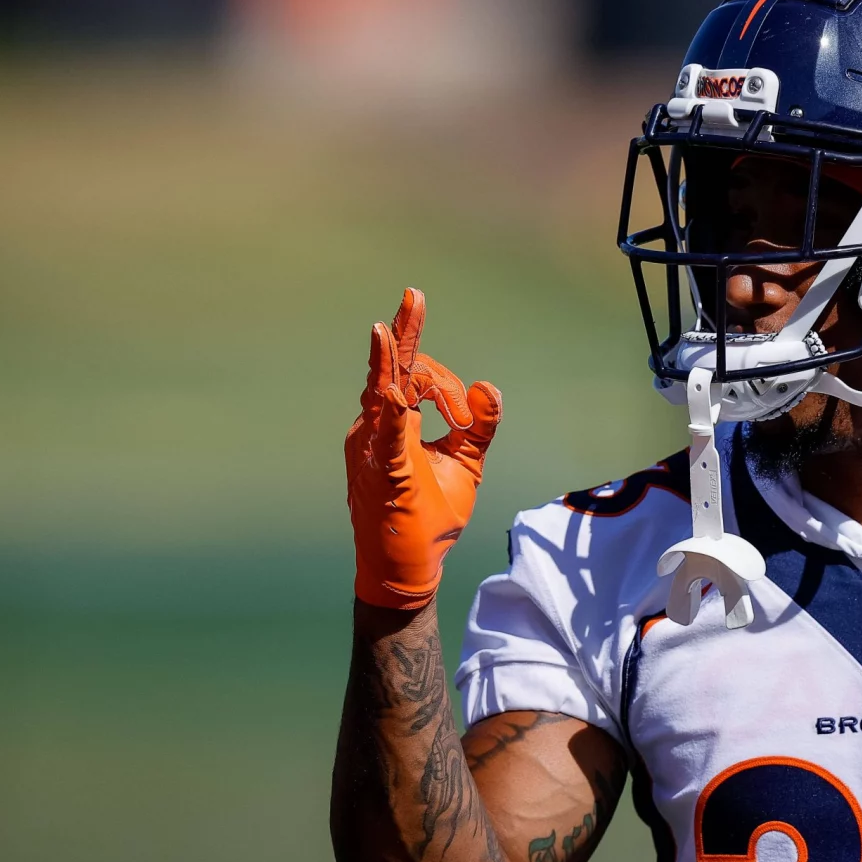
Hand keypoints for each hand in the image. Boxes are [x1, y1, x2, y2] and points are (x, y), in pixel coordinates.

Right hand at [345, 288, 500, 608]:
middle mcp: (377, 430)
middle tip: (414, 295)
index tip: (465, 415)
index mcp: (397, 424)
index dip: (444, 383)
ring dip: (394, 364)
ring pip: (383, 396)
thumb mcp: (467, 463)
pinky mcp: (383, 475)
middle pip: (393, 372)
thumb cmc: (431, 516)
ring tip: (386, 326)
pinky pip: (386, 440)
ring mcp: (374, 451)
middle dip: (406, 334)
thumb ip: (480, 426)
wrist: (411, 567)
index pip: (414, 377)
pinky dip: (389, 414)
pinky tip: (392, 391)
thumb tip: (487, 386)